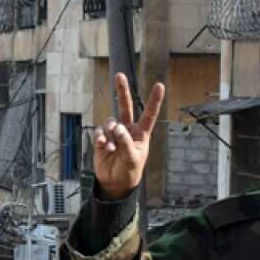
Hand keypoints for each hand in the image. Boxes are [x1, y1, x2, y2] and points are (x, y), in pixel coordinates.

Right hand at [93, 74, 165, 199]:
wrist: (114, 183)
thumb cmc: (129, 171)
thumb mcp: (132, 159)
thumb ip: (126, 142)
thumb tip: (118, 127)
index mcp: (141, 134)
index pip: (149, 114)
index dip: (154, 100)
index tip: (159, 85)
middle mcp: (127, 130)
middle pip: (125, 106)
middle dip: (122, 91)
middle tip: (119, 75)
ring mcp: (114, 133)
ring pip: (110, 122)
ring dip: (109, 132)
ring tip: (111, 147)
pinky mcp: (101, 139)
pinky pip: (99, 132)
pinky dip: (100, 139)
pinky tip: (103, 147)